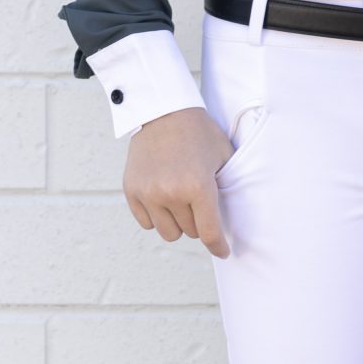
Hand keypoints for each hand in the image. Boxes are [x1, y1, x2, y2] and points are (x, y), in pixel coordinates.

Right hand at [122, 104, 240, 256]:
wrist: (163, 112)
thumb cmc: (199, 133)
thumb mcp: (224, 156)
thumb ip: (227, 188)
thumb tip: (231, 220)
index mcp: (198, 186)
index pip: (209, 232)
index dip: (218, 246)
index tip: (223, 252)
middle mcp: (171, 193)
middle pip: (190, 232)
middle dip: (198, 221)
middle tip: (199, 201)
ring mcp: (148, 193)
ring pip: (167, 232)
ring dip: (177, 223)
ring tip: (180, 201)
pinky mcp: (132, 191)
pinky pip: (147, 223)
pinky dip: (156, 216)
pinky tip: (163, 198)